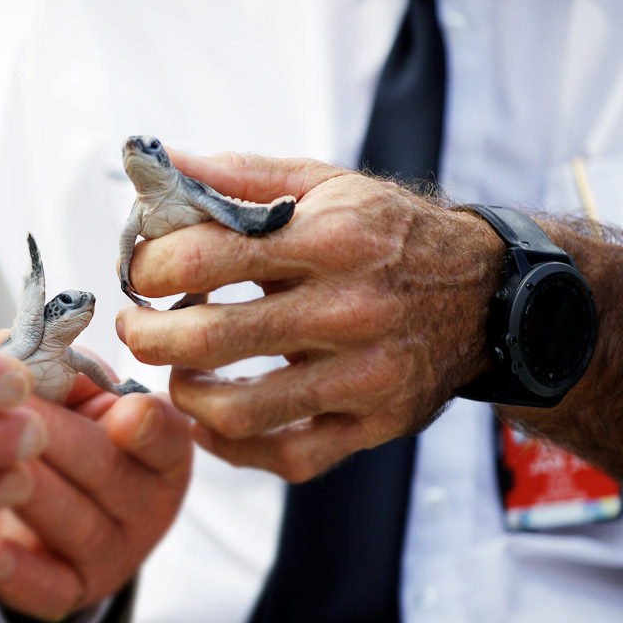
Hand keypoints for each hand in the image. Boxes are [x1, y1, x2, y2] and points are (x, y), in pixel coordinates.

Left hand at [0, 337, 192, 619]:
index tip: (123, 414)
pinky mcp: (72, 591)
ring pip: (75, 523)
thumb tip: (9, 346)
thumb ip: (51, 364)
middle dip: (52, 437)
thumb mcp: (70, 395)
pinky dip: (20, 573)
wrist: (45, 512)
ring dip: (30, 491)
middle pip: (105, 470)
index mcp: (160, 445)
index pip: (165, 434)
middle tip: (5, 411)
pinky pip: (51, 590)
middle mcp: (149, 502)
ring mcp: (115, 553)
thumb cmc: (63, 434)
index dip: (146, 425)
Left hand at [115, 152, 502, 480]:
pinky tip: (211, 420)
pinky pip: (288, 455)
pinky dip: (234, 447)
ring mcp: (365, 376)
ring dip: (185, 394)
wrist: (487, 294)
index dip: (151, 267)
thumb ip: (238, 178)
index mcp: (329, 240)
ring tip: (176, 371)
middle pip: (210, 339)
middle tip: (136, 326)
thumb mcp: (324, 184)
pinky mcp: (376, 423)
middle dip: (148, 335)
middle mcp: (348, 310)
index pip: (205, 256)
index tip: (141, 271)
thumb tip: (157, 166)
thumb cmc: (389, 232)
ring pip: (242, 410)